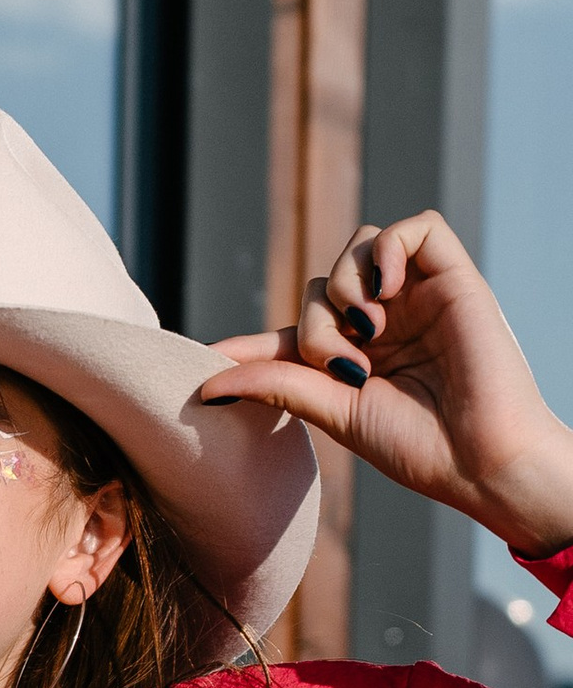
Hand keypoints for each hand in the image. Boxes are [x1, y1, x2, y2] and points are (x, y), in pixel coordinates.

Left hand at [200, 212, 572, 561]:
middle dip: (315, 323)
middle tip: (343, 366)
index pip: (298, 329)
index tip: (211, 358)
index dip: (255, 340)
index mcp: (358, 356)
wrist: (479, 459)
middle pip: (323, 282)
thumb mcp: (335, 412)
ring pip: (361, 245)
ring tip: (369, 334)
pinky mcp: (455, 278)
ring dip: (345, 285)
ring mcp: (420, 297)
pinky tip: (385, 291)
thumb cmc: (417, 446)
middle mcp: (387, 322)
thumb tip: (207, 383)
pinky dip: (389, 248)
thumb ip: (279, 385)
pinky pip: (416, 228)